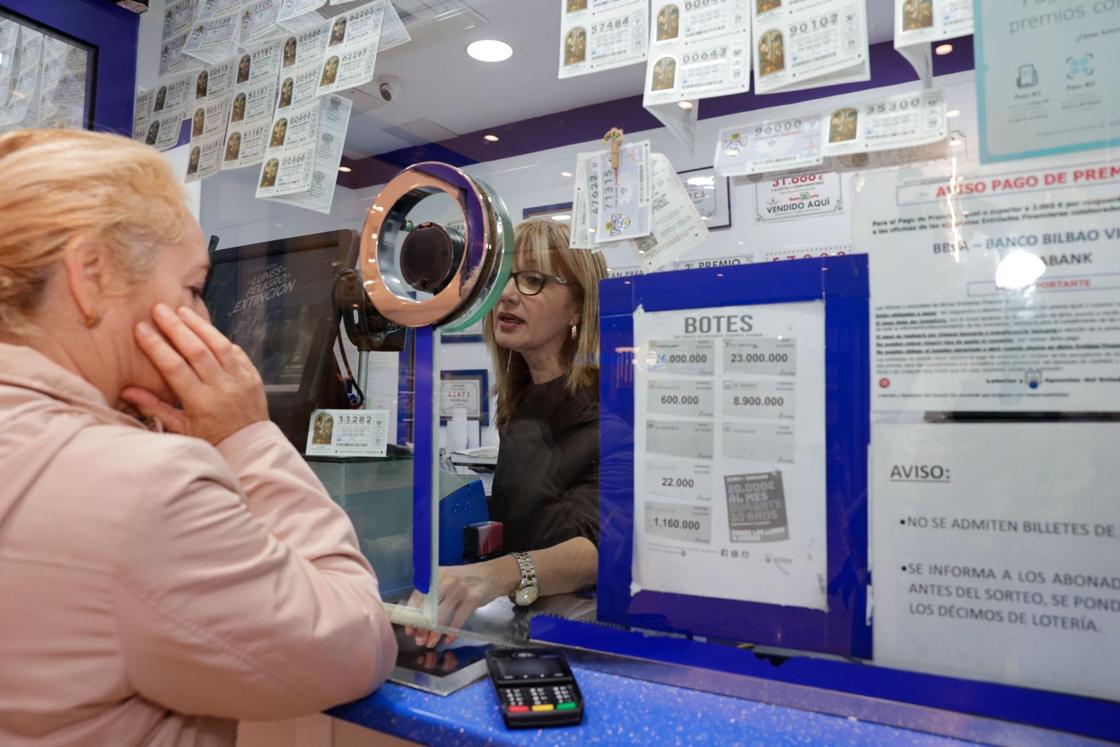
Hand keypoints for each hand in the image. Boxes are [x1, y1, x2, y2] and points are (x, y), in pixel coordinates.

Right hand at [121, 303, 267, 444]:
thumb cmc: (212, 439)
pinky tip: (206, 328)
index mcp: (201, 402)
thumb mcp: (181, 429)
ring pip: (219, 345)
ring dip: (200, 326)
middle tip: (160, 309)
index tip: (141, 329)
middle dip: (176, 327)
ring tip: (182, 311)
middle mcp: (222, 387)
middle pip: (197, 350)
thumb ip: (155, 408)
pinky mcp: (253, 375)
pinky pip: (236, 351)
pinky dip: (220, 339)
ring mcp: (241, 380)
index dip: (157, 346)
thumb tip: (127, 391)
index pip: (175, 368)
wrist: (250, 446)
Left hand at [404, 558, 517, 647]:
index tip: (410, 629)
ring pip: (441, 616)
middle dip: (422, 627)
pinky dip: (452, 632)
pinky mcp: (472, 598)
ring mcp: (459, 588)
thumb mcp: (448, 579)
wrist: (494, 574)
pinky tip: (448, 639)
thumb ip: (435, 593)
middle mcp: (446, 579)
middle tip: (420, 640)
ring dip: (435, 633)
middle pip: (428, 608)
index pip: (418, 595)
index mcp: (436, 575)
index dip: (412, 614)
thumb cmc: (468, 579)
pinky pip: (458, 619)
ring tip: (432, 642)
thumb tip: (419, 617)